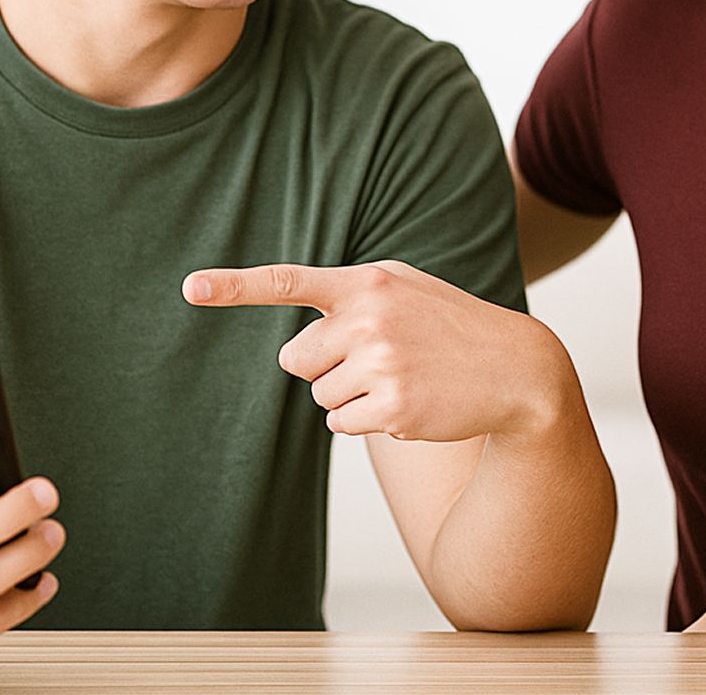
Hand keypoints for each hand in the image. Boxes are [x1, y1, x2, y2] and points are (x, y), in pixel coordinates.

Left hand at [181, 260, 576, 443]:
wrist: (516, 368)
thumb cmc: (451, 327)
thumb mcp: (404, 290)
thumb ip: (350, 298)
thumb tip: (292, 350)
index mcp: (367, 282)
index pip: (289, 281)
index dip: (234, 286)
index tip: (190, 286)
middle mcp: (369, 317)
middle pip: (295, 359)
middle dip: (325, 367)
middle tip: (377, 360)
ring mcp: (381, 362)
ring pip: (319, 395)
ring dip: (351, 396)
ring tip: (402, 379)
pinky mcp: (392, 406)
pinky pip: (341, 424)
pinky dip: (366, 421)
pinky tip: (409, 403)